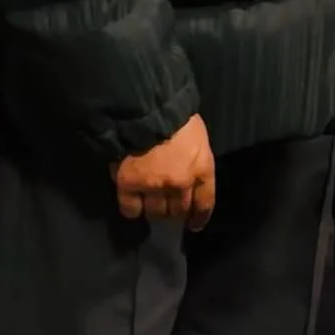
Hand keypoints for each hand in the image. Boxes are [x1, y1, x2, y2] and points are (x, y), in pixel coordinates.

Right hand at [111, 113, 215, 229]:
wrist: (146, 109)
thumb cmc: (177, 117)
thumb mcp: (197, 138)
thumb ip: (195, 160)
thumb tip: (189, 173)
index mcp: (202, 169)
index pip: (205, 203)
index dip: (199, 217)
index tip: (194, 225)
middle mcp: (181, 184)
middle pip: (179, 211)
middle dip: (175, 212)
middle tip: (168, 209)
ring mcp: (154, 187)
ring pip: (156, 213)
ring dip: (154, 211)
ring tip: (149, 204)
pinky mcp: (129, 185)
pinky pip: (131, 209)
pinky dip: (132, 210)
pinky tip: (132, 205)